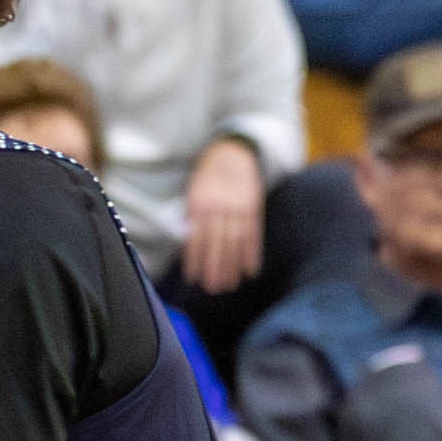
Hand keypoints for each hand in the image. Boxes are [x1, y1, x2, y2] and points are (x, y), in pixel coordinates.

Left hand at [178, 138, 265, 294]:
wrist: (233, 150)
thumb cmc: (209, 174)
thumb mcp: (193, 190)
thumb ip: (192, 214)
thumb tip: (187, 240)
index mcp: (199, 203)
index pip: (196, 238)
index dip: (195, 260)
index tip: (193, 279)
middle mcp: (219, 207)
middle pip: (217, 243)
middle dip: (215, 268)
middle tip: (213, 289)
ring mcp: (238, 207)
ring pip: (235, 242)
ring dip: (233, 266)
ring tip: (230, 285)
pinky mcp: (254, 206)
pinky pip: (254, 234)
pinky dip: (252, 253)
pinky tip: (251, 270)